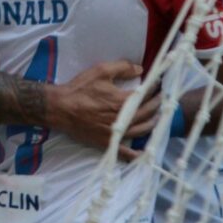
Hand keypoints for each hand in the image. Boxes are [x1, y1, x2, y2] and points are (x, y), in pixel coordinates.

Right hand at [45, 60, 159, 159]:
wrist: (60, 108)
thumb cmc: (80, 88)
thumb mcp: (100, 71)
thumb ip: (122, 68)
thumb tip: (140, 69)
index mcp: (122, 101)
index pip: (146, 95)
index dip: (155, 89)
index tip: (159, 84)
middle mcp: (122, 118)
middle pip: (147, 113)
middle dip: (157, 104)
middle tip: (161, 98)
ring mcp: (116, 133)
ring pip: (141, 130)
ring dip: (152, 123)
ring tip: (157, 117)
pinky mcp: (107, 143)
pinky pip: (125, 152)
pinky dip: (135, 154)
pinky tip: (143, 153)